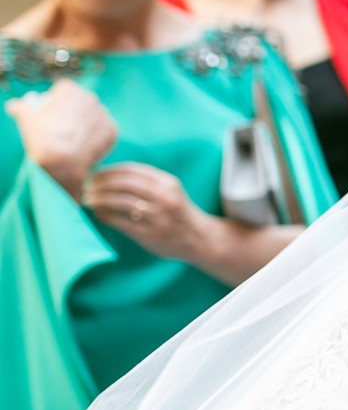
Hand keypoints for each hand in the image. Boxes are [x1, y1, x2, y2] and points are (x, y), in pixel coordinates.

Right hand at [5, 79, 116, 198]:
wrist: (63, 160)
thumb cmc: (42, 136)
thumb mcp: (25, 118)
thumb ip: (20, 107)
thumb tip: (14, 106)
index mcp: (69, 89)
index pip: (63, 91)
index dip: (56, 102)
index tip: (52, 113)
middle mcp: (89, 97)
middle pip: (81, 102)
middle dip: (74, 112)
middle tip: (63, 128)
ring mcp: (103, 113)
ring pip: (93, 117)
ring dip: (86, 124)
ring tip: (74, 140)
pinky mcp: (113, 130)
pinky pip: (104, 131)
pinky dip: (96, 138)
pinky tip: (86, 146)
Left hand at [83, 162, 218, 266]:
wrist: (199, 239)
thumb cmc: (177, 213)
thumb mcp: (169, 192)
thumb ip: (145, 183)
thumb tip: (106, 176)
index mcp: (168, 183)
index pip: (132, 170)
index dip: (109, 170)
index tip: (93, 174)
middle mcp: (165, 197)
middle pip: (125, 183)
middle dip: (100, 183)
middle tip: (85, 186)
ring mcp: (159, 216)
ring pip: (121, 201)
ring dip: (100, 199)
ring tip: (87, 199)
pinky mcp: (151, 234)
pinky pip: (122, 222)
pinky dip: (106, 216)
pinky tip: (98, 213)